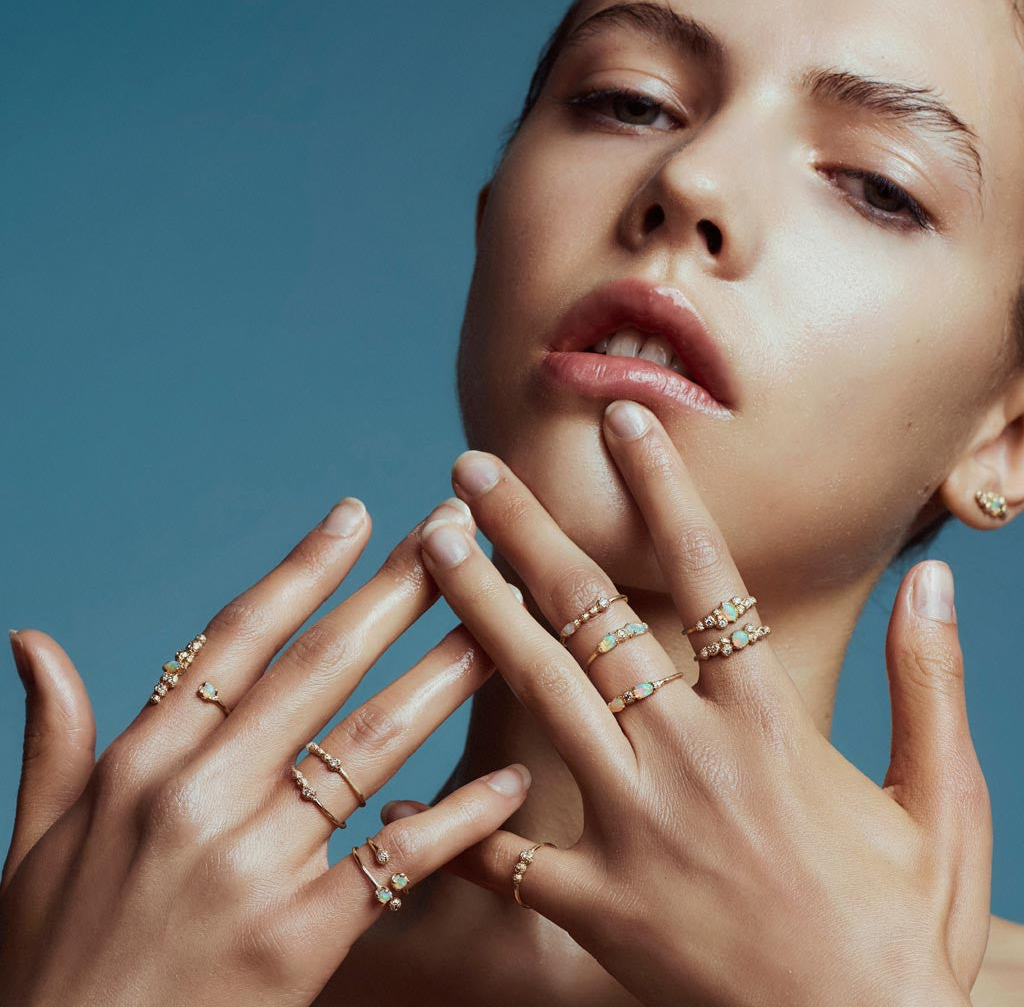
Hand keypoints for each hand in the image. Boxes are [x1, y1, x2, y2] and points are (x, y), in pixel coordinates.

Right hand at [0, 497, 531, 1006]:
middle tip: (459, 539)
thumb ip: (50, 736)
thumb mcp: (31, 843)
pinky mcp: (301, 937)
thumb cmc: (54, 959)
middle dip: (399, 593)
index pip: (237, 638)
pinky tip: (513, 780)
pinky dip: (459, 818)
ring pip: (370, 743)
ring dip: (446, 674)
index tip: (355, 514)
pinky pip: (395, 857)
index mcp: (141, 764)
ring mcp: (255, 865)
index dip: (302, 570)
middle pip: (321, 668)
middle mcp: (200, 796)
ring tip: (509, 623)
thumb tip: (31, 641)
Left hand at [401, 400, 989, 1006]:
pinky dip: (455, 822)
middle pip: (592, 617)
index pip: (706, 573)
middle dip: (528, 532)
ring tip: (434, 548)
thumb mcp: (946, 804)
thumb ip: (932, 686)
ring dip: (481, 612)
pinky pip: (509, 855)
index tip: (621, 419)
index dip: (661, 487)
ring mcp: (632, 832)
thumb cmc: (903, 932)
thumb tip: (936, 581)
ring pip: (539, 694)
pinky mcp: (595, 908)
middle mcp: (687, 760)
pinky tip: (397, 784)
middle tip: (469, 471)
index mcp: (767, 726)